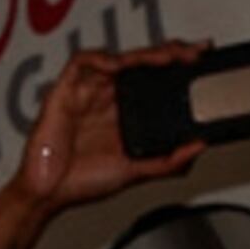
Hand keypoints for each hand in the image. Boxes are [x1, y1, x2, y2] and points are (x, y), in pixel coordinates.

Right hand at [8, 43, 207, 209]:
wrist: (48, 196)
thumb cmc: (82, 183)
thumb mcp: (136, 172)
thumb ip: (169, 162)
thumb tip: (199, 147)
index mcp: (124, 114)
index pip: (154, 79)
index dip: (178, 66)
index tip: (202, 60)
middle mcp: (106, 99)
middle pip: (140, 63)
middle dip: (170, 52)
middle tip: (193, 53)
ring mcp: (86, 94)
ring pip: (117, 58)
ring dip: (143, 53)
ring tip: (166, 58)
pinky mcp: (64, 93)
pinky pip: (80, 63)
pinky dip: (100, 58)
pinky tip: (117, 66)